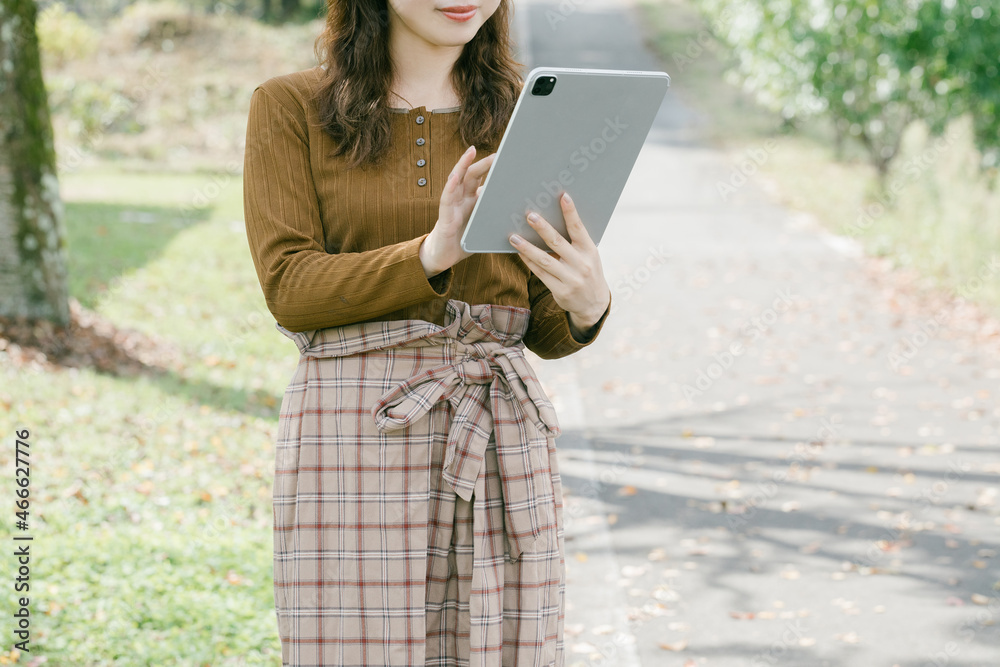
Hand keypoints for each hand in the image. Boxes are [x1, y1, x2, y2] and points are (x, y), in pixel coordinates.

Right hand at [419, 145, 495, 275]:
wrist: (445, 257)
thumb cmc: (465, 240)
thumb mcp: (484, 226)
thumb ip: (497, 217)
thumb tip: (519, 211)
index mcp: (472, 200)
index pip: (482, 179)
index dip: (492, 168)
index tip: (506, 158)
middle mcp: (461, 199)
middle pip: (471, 175)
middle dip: (483, 163)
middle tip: (496, 154)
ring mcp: (452, 206)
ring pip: (456, 180)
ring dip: (463, 165)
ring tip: (470, 152)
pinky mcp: (445, 217)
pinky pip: (447, 199)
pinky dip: (450, 186)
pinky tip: (455, 177)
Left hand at [509, 191, 610, 330]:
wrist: (594, 304)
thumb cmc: (587, 271)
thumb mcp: (589, 256)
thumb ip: (574, 242)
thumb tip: (550, 221)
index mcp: (590, 251)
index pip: (579, 229)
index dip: (571, 212)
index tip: (563, 196)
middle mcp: (581, 264)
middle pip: (558, 243)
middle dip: (542, 228)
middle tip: (529, 215)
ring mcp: (571, 279)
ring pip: (545, 260)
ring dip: (527, 247)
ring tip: (513, 237)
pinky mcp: (560, 291)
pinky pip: (540, 273)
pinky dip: (528, 261)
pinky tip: (519, 252)